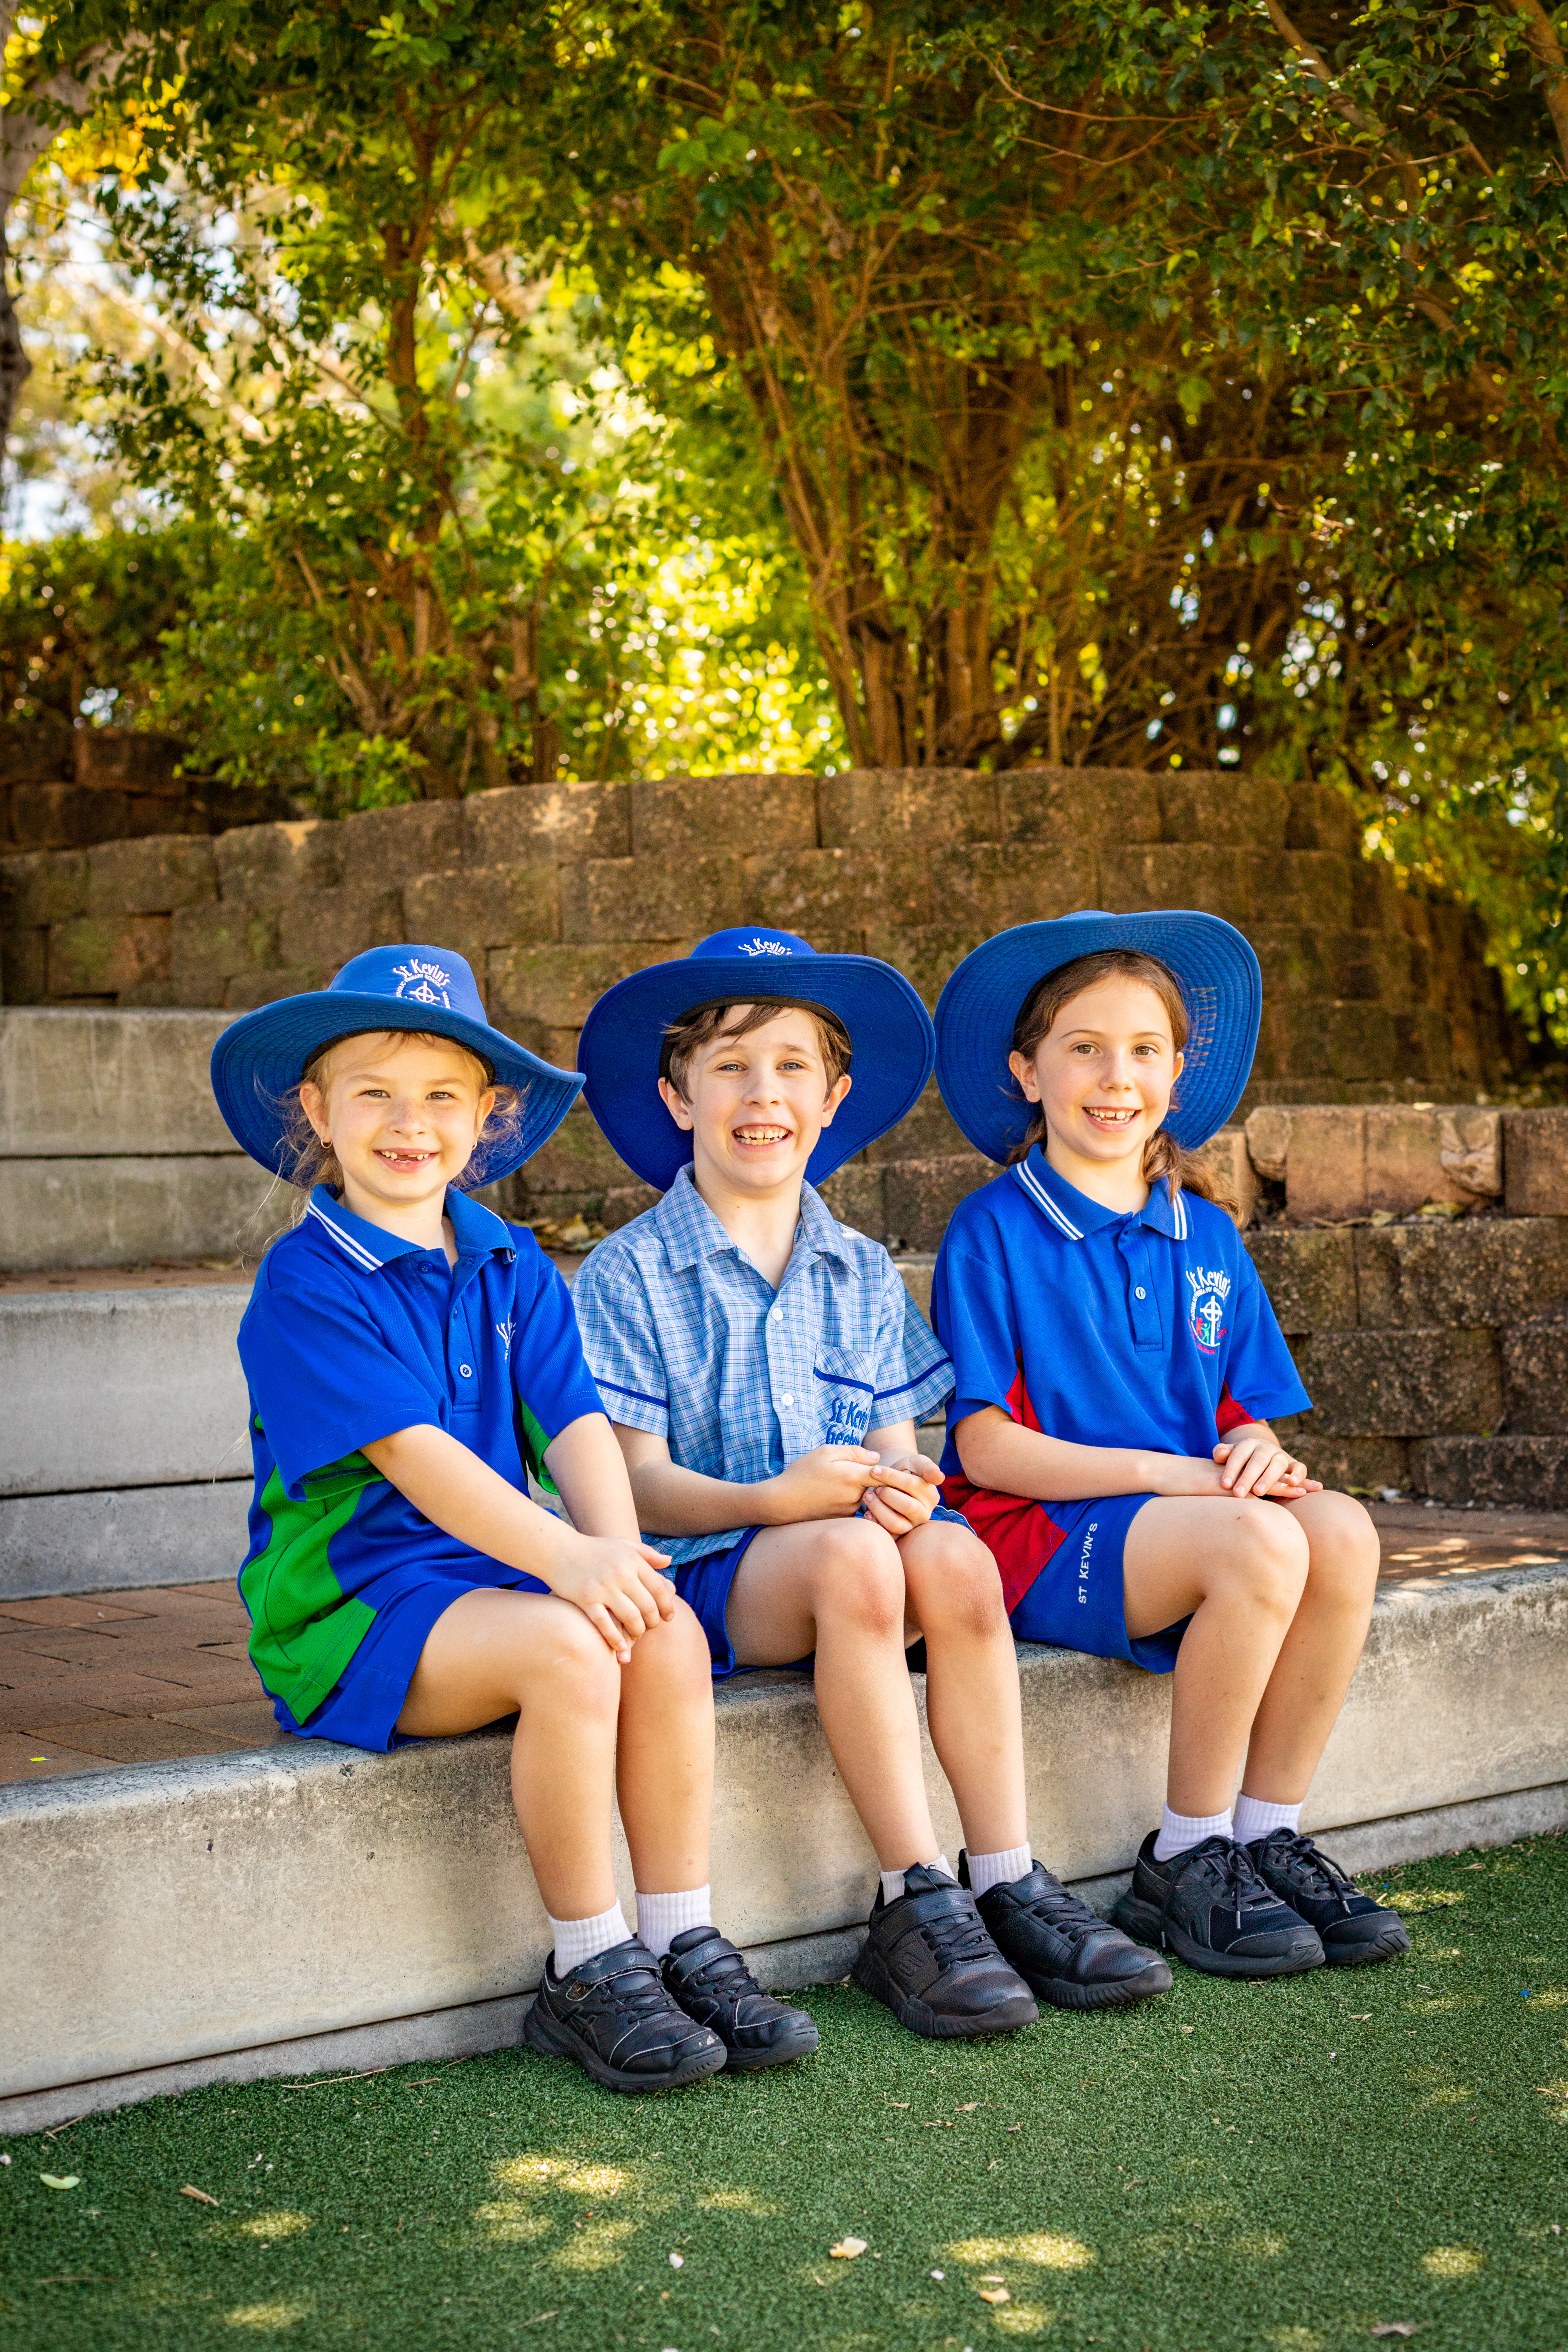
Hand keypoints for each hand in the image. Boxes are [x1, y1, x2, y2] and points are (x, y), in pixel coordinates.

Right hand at [541, 1531, 674, 1660]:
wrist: (559, 1550)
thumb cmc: (594, 1549)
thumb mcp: (623, 1544)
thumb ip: (647, 1553)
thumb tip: (669, 1563)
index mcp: (633, 1561)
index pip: (659, 1589)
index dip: (667, 1606)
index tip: (668, 1617)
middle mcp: (621, 1574)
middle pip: (647, 1606)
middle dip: (653, 1622)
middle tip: (651, 1627)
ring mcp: (603, 1588)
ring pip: (631, 1617)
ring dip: (637, 1631)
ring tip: (637, 1634)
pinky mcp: (586, 1600)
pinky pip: (605, 1624)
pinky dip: (615, 1639)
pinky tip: (620, 1647)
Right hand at [764, 1446, 887, 1521]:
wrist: (783, 1501)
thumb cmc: (802, 1473)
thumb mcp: (825, 1452)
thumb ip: (854, 1452)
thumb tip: (876, 1458)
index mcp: (853, 1477)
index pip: (885, 1475)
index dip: (889, 1470)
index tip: (886, 1467)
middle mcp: (855, 1497)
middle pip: (876, 1486)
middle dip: (870, 1477)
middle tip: (850, 1470)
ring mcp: (850, 1511)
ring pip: (865, 1496)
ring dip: (858, 1489)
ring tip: (835, 1483)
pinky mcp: (843, 1520)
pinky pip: (854, 1507)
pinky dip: (849, 1500)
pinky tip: (831, 1495)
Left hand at [862, 1452, 943, 1537]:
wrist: (892, 1484)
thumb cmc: (906, 1471)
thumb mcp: (916, 1463)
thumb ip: (927, 1467)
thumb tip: (939, 1478)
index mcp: (931, 1495)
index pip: (912, 1485)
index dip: (891, 1476)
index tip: (875, 1470)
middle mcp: (924, 1514)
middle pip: (908, 1507)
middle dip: (886, 1494)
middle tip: (875, 1487)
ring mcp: (911, 1526)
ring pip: (895, 1524)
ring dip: (878, 1508)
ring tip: (869, 1496)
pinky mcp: (898, 1535)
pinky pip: (885, 1535)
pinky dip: (874, 1522)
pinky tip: (868, 1512)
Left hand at [1213, 1434, 1321, 1500]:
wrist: (1260, 1456)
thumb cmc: (1240, 1461)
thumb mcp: (1229, 1454)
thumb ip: (1222, 1452)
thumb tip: (1220, 1455)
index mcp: (1248, 1444)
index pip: (1239, 1455)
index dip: (1231, 1469)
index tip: (1224, 1485)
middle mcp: (1266, 1448)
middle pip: (1258, 1461)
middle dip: (1247, 1477)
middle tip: (1238, 1493)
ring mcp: (1281, 1455)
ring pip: (1278, 1464)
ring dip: (1268, 1478)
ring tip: (1258, 1492)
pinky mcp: (1294, 1465)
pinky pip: (1300, 1467)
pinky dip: (1298, 1474)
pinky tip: (1293, 1484)